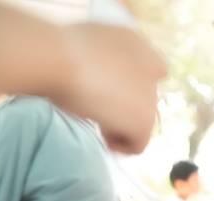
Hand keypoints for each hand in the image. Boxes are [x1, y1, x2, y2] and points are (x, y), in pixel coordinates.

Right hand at [51, 24, 165, 153]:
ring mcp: (151, 97)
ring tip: (96, 120)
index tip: (108, 92)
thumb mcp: (84, 46)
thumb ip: (102, 61)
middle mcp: (152, 68)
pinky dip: (120, 144)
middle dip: (123, 107)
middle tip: (97, 108)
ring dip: (120, 124)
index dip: (131, 85)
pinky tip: (101, 135)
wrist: (60, 60)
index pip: (154, 70)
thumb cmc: (59, 50)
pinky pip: (138, 144)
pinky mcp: (144, 122)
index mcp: (137, 44)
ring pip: (141, 121)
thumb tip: (100, 80)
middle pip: (144, 99)